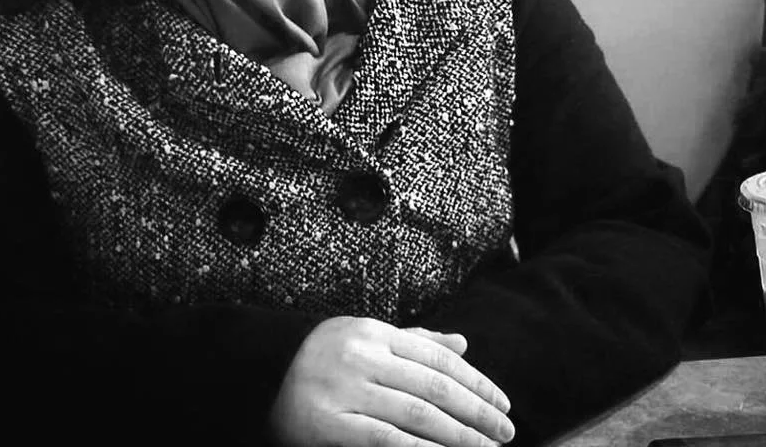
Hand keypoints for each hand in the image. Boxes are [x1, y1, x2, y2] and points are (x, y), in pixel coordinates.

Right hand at [267, 316, 514, 446]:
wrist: (258, 374)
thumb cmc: (321, 358)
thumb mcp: (363, 338)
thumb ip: (412, 340)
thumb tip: (463, 342)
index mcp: (372, 330)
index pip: (437, 356)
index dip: (476, 381)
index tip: (503, 403)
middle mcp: (361, 355)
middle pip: (434, 385)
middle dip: (477, 411)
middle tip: (506, 432)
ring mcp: (345, 389)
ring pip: (417, 414)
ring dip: (459, 435)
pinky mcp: (330, 425)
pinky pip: (386, 439)